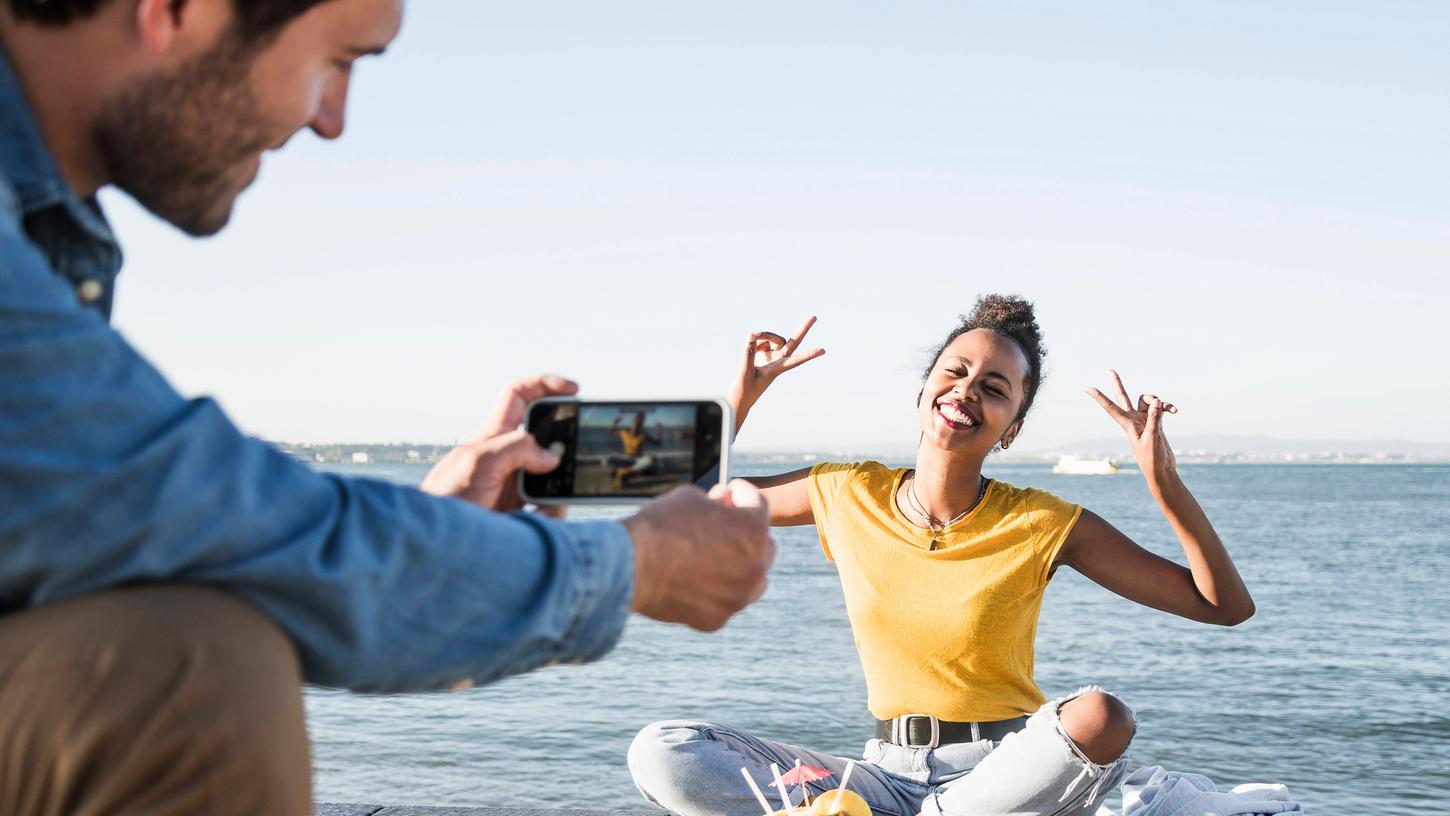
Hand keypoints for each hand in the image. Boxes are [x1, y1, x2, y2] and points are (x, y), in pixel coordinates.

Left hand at [420, 374, 577, 515]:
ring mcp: (513, 486)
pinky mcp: (518, 512)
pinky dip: (549, 518)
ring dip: (555, 497)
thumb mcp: (479, 463)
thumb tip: (551, 457)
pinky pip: (548, 510)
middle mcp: (505, 458)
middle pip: (547, 442)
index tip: (573, 389)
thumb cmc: (446, 502)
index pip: (519, 396)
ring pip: (552, 480)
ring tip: (540, 510)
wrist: (434, 547)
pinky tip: (534, 525)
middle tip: (570, 465)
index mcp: (493, 437)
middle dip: (563, 453)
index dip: (544, 385)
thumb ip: (516, 448)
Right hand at [623, 480, 774, 630]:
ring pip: (751, 580)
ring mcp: (737, 597)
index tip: (729, 491)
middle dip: (746, 532)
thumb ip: (715, 502)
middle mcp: (755, 567)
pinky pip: (724, 602)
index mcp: (754, 531)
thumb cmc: (660, 525)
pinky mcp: (717, 619)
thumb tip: (721, 504)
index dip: (740, 493)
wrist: (630, 565)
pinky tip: (696, 580)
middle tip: (725, 523)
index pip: (757, 504)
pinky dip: (715, 592)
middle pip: (762, 546)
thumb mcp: (691, 497)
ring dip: (740, 567)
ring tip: (717, 556)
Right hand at [728, 315, 824, 433]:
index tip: (823, 350)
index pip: (796, 360)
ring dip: (764, 334)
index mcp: (777, 369)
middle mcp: (778, 361)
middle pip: (793, 342)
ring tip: (753, 335)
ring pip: (774, 338)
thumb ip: (748, 352)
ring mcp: (771, 357)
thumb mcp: (745, 371)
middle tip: (814, 317)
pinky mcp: (763, 355)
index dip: (809, 355)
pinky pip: (762, 341)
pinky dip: (755, 341)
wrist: (739, 399)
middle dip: (803, 329)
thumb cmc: (744, 390)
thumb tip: (752, 335)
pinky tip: (749, 347)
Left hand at [1086, 370, 1178, 483]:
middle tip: (1110, 370)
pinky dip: (1167, 407)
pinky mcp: (1156, 423)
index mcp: (1127, 424)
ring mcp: (1144, 420)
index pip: (1110, 407)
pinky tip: (1175, 411)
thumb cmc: (1152, 458)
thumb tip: (1157, 401)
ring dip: (1157, 400)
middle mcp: (1134, 419)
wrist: (1161, 470)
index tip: (1087, 388)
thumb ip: (1155, 419)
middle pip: (1123, 397)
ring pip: (1147, 400)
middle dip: (1118, 384)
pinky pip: (1160, 408)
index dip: (1099, 397)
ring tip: (1166, 408)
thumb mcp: (1153, 438)